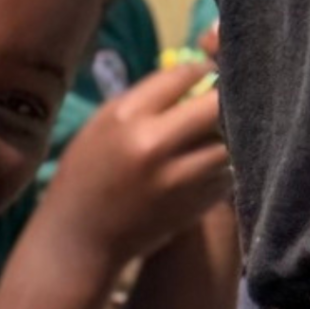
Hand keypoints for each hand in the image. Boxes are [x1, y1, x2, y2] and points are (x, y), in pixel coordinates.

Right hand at [43, 61, 231, 275]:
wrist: (81, 238)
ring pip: (229, 139)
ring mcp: (182, 176)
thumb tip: (190, 77)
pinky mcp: (200, 201)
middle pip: (215, 103)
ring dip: (225, 134)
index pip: (182, 75)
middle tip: (219, 97)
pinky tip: (203, 167)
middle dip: (221, 96)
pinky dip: (222, 165)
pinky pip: (228, 171)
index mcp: (126, 119)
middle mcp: (156, 144)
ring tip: (212, 135)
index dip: (199, 70)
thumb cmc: (84, 176)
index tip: (203, 74)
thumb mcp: (99, 127)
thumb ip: (142, 101)